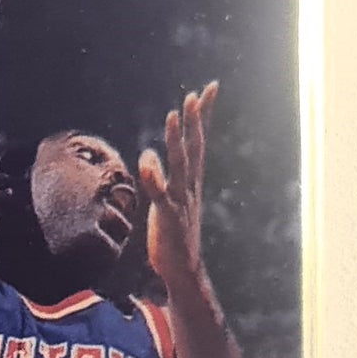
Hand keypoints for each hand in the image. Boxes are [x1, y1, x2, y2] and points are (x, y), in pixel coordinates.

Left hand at [139, 82, 217, 289]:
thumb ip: (160, 176)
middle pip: (194, 147)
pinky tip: (146, 160)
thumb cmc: (173, 233)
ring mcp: (180, 199)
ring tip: (173, 115)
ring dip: (176, 140)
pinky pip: (160, 194)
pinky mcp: (168, 216)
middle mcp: (189, 186)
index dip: (204, 115)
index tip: (210, 89)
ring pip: (180, 164)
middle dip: (195, 120)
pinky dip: (154, 177)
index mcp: (191, 180)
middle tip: (196, 94)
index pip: (199, 140)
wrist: (182, 269)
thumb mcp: (167, 199)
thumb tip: (149, 156)